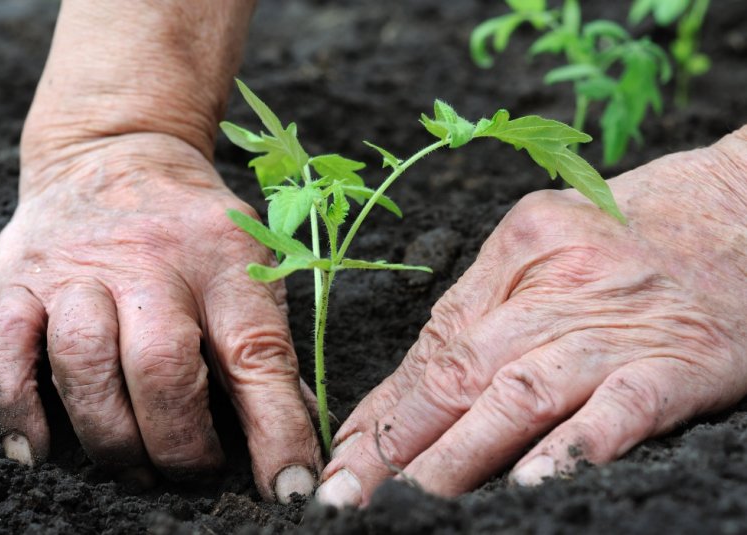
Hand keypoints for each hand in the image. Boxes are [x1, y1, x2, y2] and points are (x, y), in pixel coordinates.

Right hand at [0, 133, 320, 502]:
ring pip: (82, 362)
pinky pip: (1, 348)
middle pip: (161, 366)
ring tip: (135, 467)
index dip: (277, 429)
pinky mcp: (18, 279)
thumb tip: (296, 438)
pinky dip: (14, 409)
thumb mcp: (249, 264)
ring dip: (110, 436)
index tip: (290, 487)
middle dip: (180, 442)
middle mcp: (149, 261)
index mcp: (223, 259)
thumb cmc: (194, 227)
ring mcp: (76, 269)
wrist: (116, 151)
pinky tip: (38, 451)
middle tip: (194, 472)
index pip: (257, 353)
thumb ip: (266, 347)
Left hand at [316, 129, 746, 506]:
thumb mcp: (549, 247)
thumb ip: (488, 311)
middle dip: (398, 443)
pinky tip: (530, 483)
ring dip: (460, 455)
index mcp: (516, 249)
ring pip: (520, 392)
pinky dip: (572, 447)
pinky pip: (619, 407)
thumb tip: (414, 392)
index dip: (384, 409)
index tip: (345, 456)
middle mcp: (557, 283)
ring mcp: (617, 323)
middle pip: (460, 370)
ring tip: (414, 502)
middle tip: (350, 495)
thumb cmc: (640, 230)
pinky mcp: (681, 359)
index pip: (433, 344)